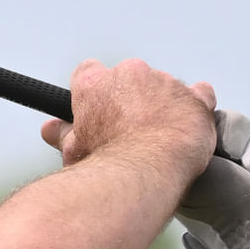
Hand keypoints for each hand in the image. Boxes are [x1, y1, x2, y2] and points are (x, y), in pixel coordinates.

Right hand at [40, 59, 216, 181]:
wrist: (144, 176)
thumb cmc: (104, 166)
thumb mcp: (74, 151)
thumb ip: (63, 134)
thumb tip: (49, 128)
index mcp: (94, 84)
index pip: (88, 72)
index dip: (95, 92)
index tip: (100, 110)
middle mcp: (128, 74)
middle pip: (128, 78)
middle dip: (131, 98)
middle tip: (130, 129)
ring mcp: (164, 82)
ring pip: (163, 86)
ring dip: (161, 105)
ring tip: (159, 138)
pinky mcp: (193, 98)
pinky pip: (199, 94)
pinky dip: (195, 107)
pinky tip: (188, 125)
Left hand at [177, 110, 249, 248]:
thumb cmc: (219, 208)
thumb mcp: (195, 170)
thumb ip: (189, 142)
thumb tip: (192, 115)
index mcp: (198, 160)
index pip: (208, 122)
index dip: (218, 127)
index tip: (222, 149)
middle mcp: (223, 163)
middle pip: (236, 124)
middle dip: (240, 139)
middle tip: (240, 162)